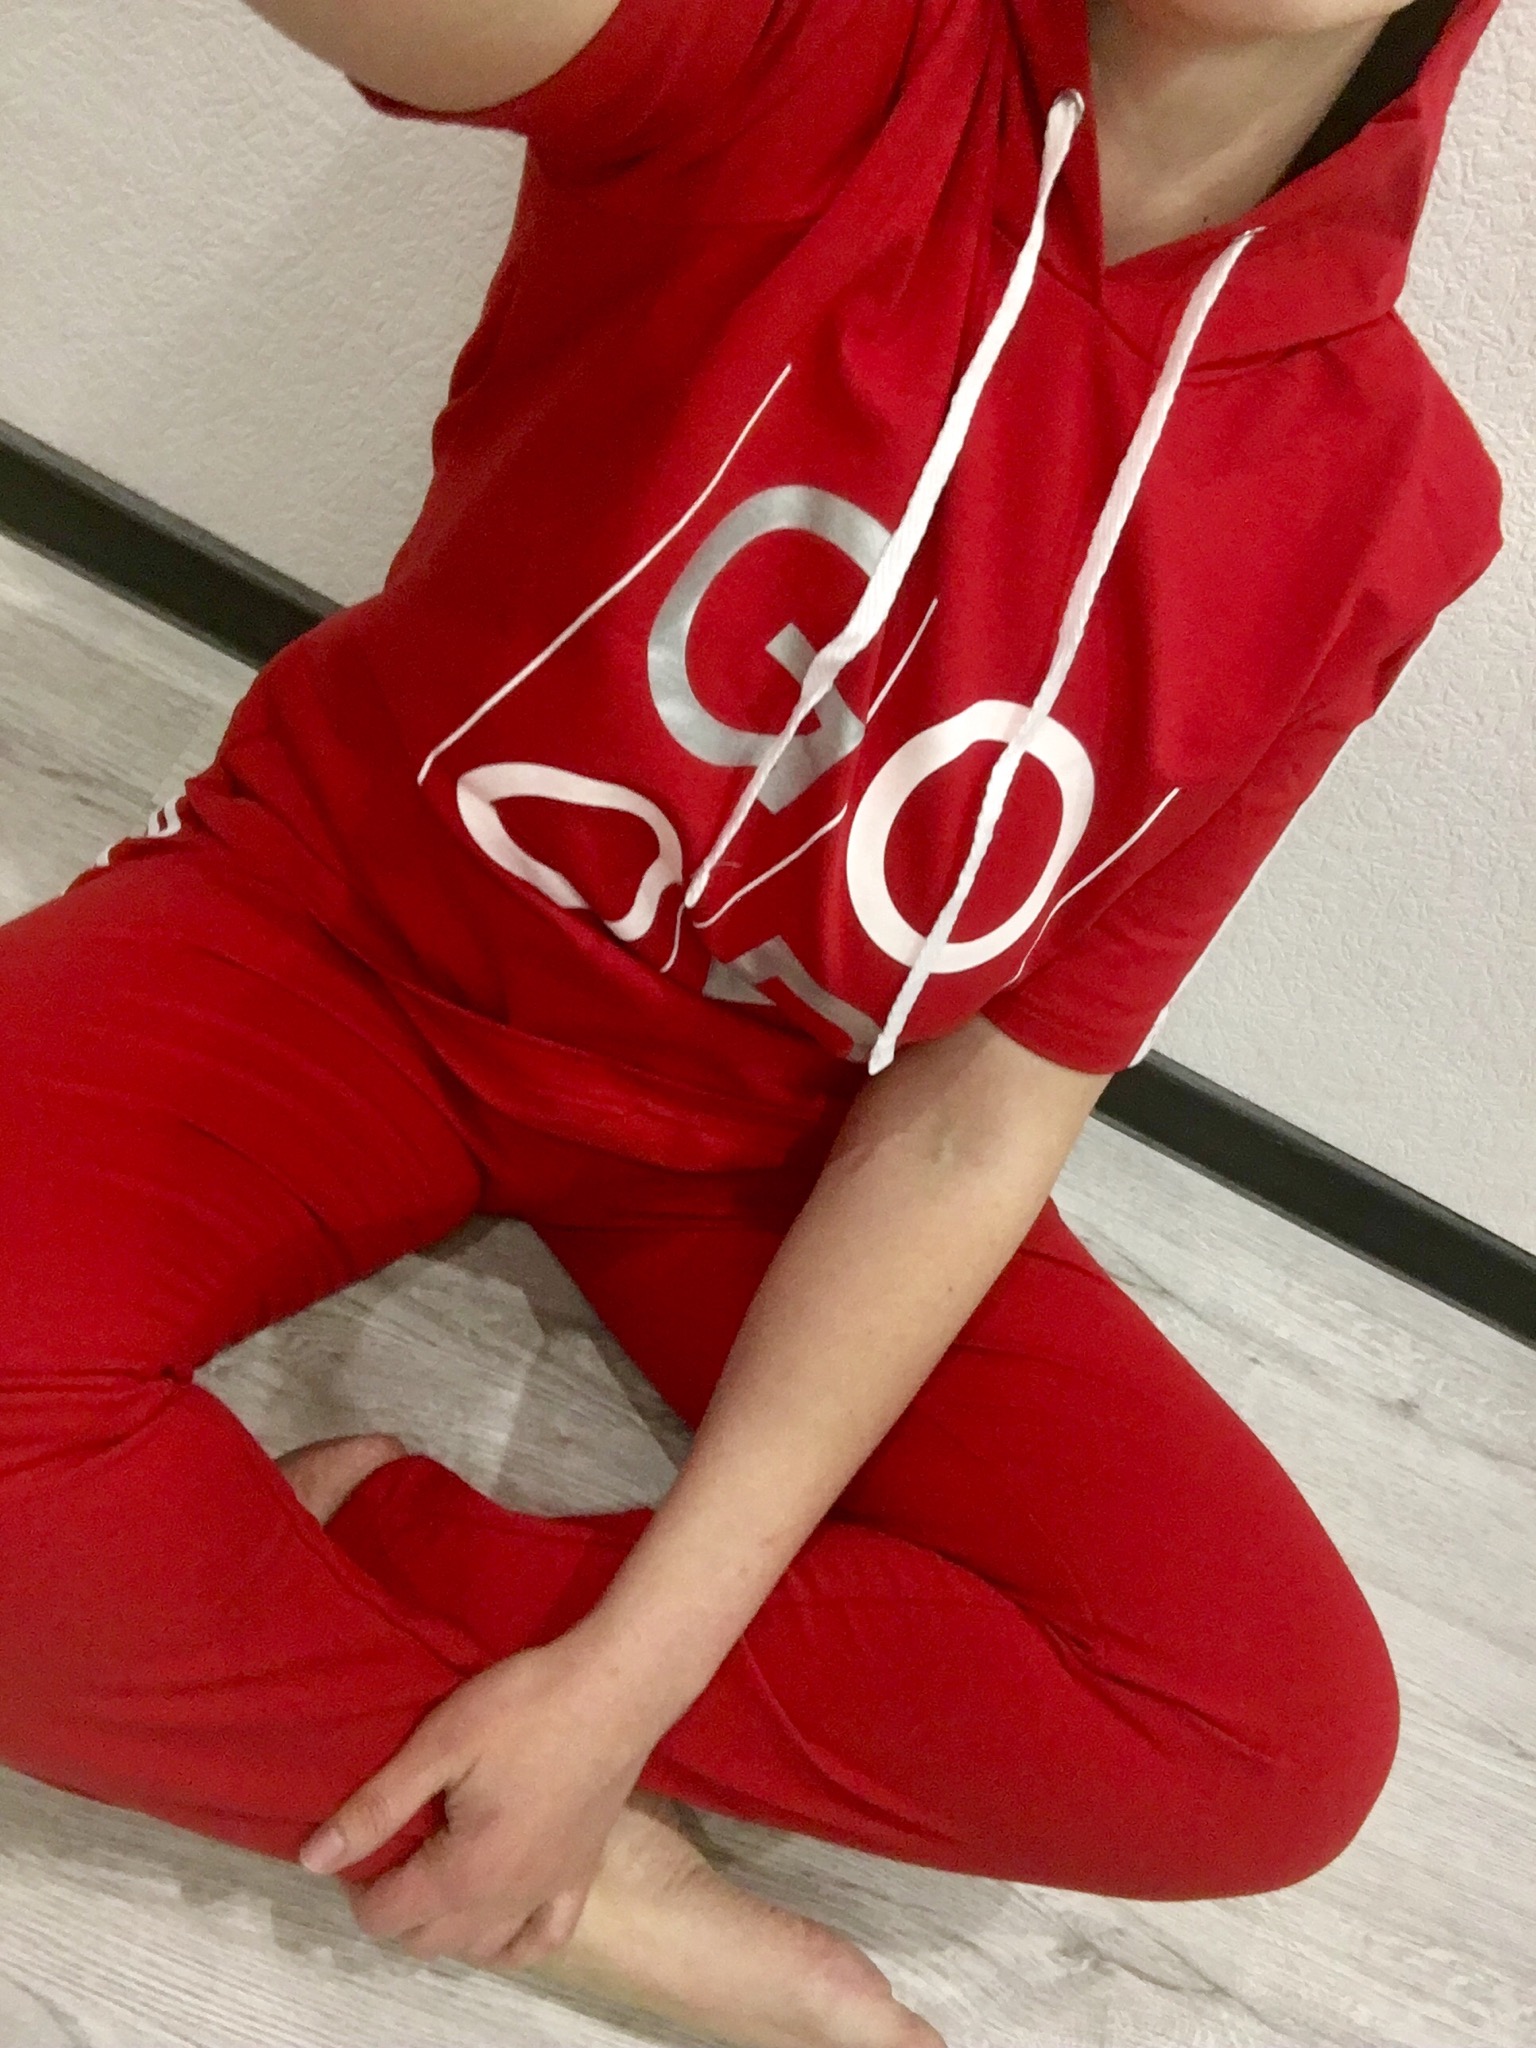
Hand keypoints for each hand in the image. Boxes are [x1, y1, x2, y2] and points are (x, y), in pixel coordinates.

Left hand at [298, 1631, 656, 1970]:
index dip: (357, 1888)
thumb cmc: (524, 1707)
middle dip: (395, 1910)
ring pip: (481, 1946)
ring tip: (430, 1879)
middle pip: (429, 1940)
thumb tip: (315, 1858)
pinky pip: (543, 1939)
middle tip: (386, 1852)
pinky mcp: (583, 1873)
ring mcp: (550, 1892)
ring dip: (445, 1929)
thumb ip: (377, 1807)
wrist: (617, 1687)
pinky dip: (512, 1944)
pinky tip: (499, 1922)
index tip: (353, 1843)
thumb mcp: (439, 1744)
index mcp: (464, 1873)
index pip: (388, 1915)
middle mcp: (506, 1901)